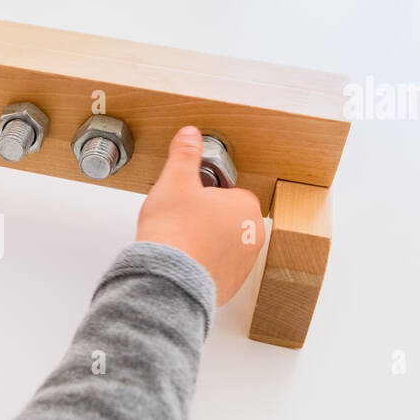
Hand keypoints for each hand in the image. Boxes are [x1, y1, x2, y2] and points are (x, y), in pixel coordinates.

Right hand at [136, 126, 263, 305]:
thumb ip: (185, 154)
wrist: (167, 278)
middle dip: (208, 219)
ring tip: (181, 242)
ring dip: (207, 243)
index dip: (204, 195)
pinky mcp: (231, 285)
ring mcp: (244, 263)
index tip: (188, 201)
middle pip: (228, 219)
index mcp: (246, 205)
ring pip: (224, 245)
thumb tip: (190, 134)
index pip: (228, 192)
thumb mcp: (175, 180)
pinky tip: (184, 262)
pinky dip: (203, 266)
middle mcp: (252, 235)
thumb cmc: (173, 231)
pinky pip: (218, 269)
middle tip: (182, 221)